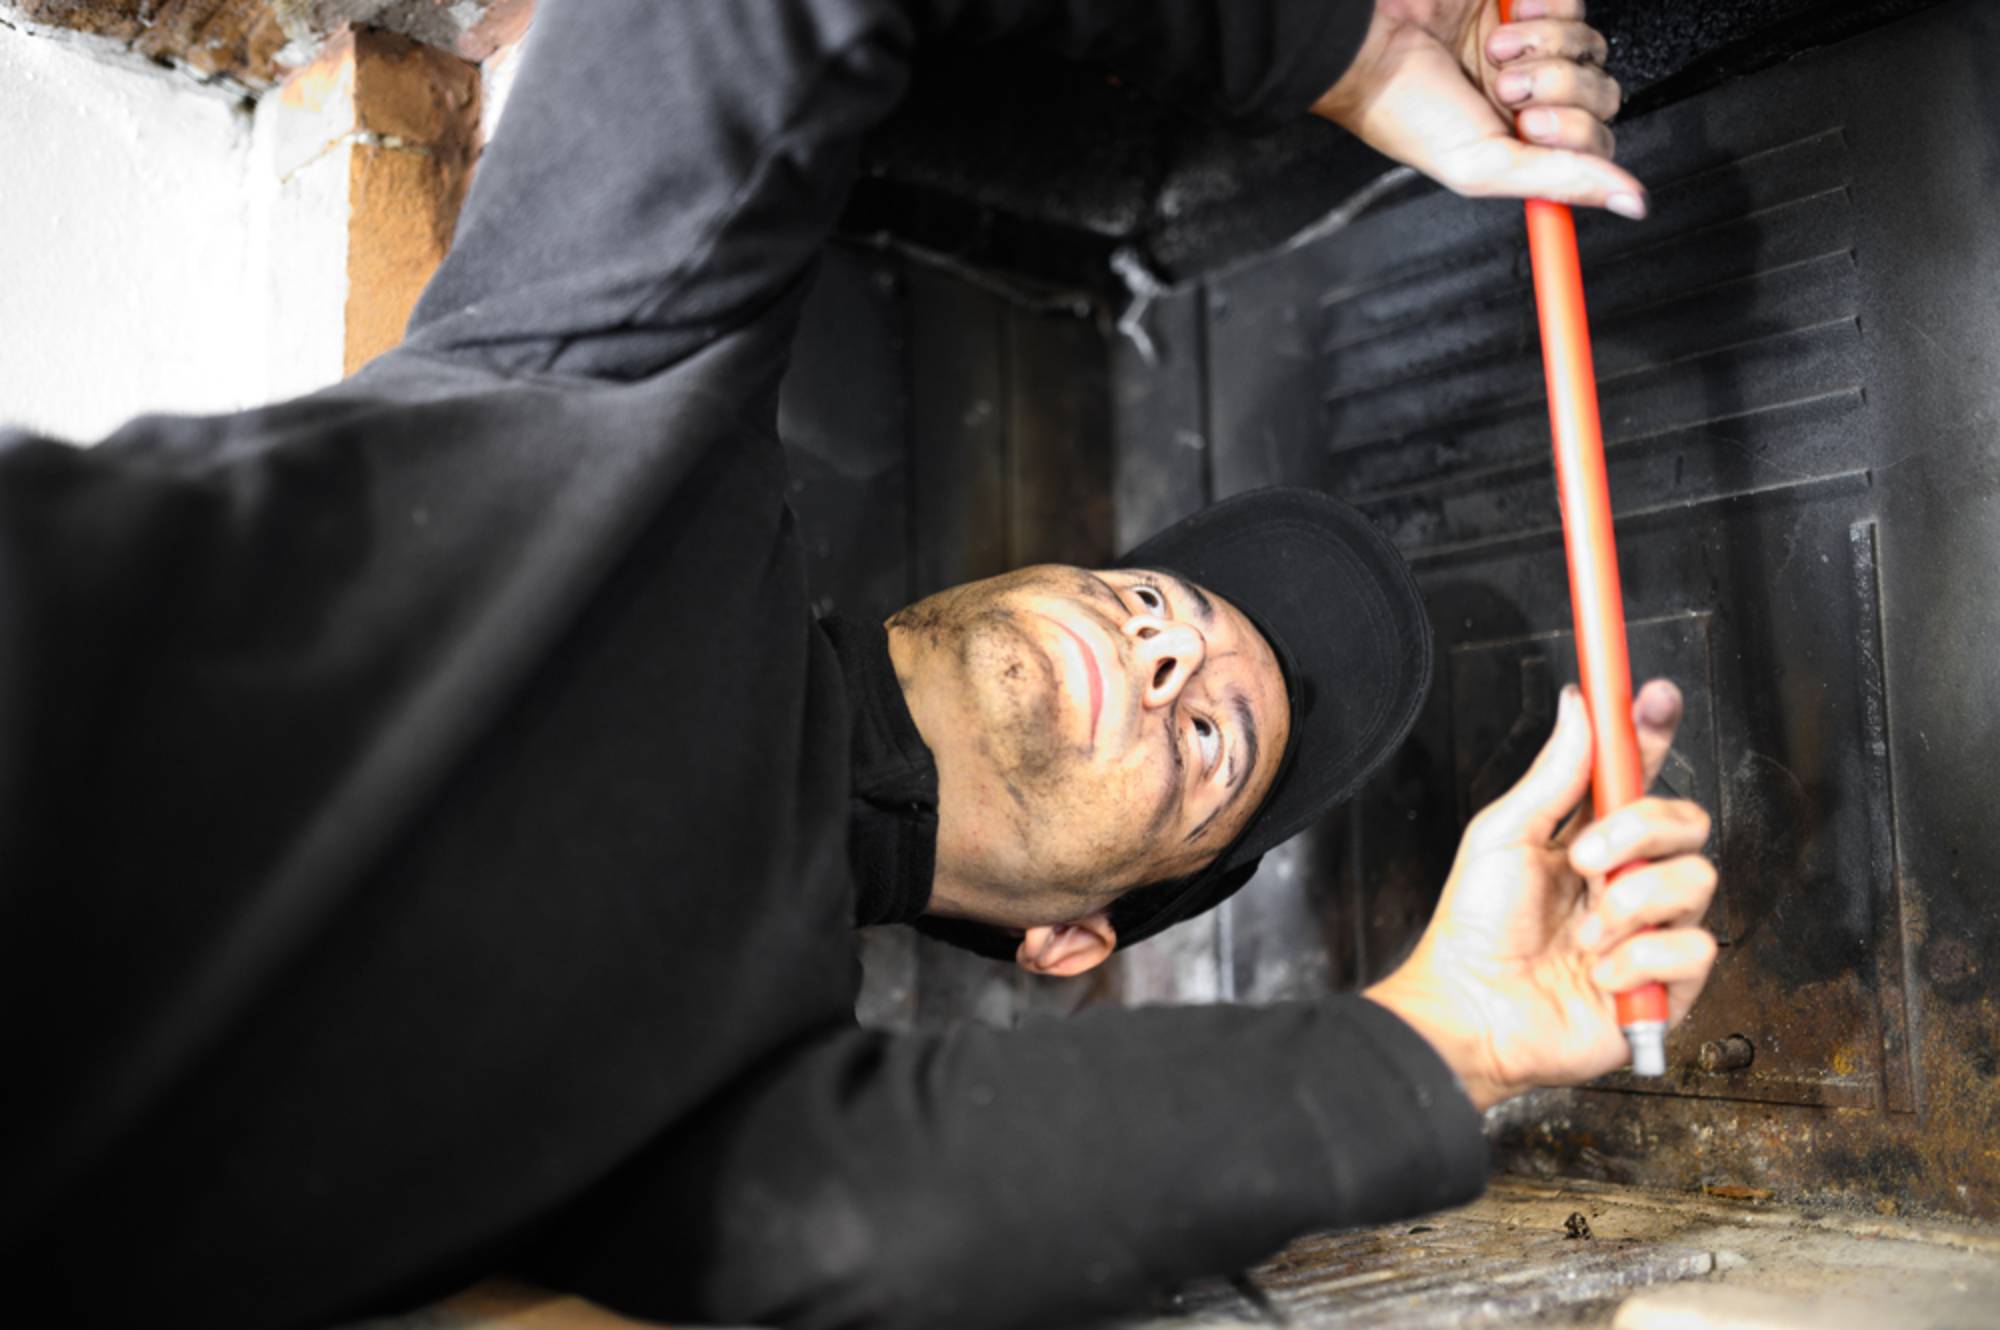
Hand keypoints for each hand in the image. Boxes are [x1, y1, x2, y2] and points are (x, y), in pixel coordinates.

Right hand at [1311, 0, 1646, 216]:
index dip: (1576, 137)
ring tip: (1494, 53)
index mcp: (1519, 145)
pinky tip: (1505, 19)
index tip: (1533, 131)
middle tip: (1510, 92)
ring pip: (1591, 47)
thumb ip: (1561, 182)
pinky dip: (1542, 10)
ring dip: (1546, 49)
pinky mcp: (1528, 3)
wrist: (1374, 36)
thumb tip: (1631, 202)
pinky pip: (1571, 3)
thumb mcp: (1482, 166)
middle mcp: (1531, 97)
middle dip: (1561, 92)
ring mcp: (1533, 48)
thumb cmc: (1404, 105)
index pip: (1594, 147)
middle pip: (1602, 96)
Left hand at [1365, 681, 1717, 1108]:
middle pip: (1686, 822)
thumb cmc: (1475, 929)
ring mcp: (1651, 930)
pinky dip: (1639, 959)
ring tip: (1583, 932)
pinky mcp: (1667, 985)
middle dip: (1639, 830)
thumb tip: (1578, 704)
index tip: (1654, 696)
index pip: (1639, 775)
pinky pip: (1694, 950)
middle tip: (1585, 859)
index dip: (1652, 732)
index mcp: (1591, 838)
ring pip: (1698, 881)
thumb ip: (1552, 773)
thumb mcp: (1505, 835)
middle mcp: (1628, 878)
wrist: (1471, 1009)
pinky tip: (1598, 973)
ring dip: (1630, 903)